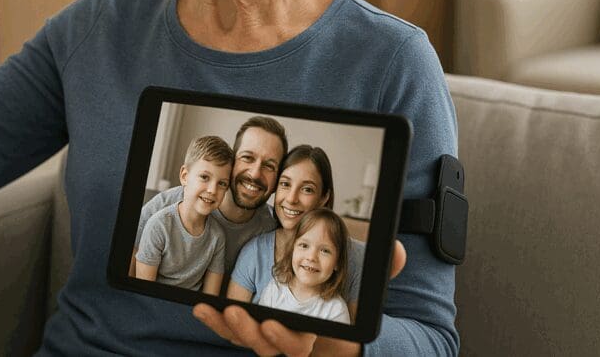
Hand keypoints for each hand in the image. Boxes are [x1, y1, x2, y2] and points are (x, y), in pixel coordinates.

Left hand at [194, 239, 406, 356]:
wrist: (332, 310)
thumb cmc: (348, 300)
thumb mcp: (365, 282)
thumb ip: (383, 269)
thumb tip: (397, 252)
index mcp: (317, 336)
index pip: (300, 347)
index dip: (285, 339)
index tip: (272, 321)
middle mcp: (291, 343)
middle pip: (266, 348)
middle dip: (249, 333)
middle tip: (234, 312)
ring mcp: (270, 338)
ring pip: (246, 341)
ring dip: (226, 327)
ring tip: (211, 309)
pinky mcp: (253, 329)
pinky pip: (232, 330)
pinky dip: (216, 320)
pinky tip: (201, 307)